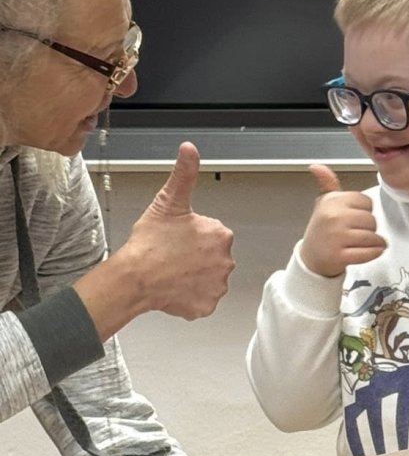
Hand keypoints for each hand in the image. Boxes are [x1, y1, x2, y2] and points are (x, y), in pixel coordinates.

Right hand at [119, 143, 235, 318]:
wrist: (136, 277)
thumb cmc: (149, 243)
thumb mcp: (168, 201)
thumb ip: (184, 174)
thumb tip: (190, 150)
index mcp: (220, 235)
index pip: (212, 234)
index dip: (193, 235)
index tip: (178, 238)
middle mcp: (225, 261)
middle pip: (212, 257)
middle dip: (196, 256)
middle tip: (173, 255)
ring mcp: (217, 285)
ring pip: (208, 278)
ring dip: (194, 276)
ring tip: (173, 271)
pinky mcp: (207, 305)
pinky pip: (202, 300)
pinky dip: (191, 296)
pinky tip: (176, 287)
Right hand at [299, 165, 386, 277]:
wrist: (311, 258)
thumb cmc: (322, 231)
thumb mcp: (323, 204)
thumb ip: (327, 184)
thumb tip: (317, 167)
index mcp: (332, 201)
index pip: (367, 202)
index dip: (365, 212)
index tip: (355, 218)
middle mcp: (334, 216)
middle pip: (371, 220)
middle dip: (370, 229)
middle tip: (357, 233)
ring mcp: (336, 236)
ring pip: (372, 237)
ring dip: (374, 243)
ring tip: (362, 243)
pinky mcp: (339, 255)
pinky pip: (368, 252)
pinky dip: (373, 253)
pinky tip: (367, 252)